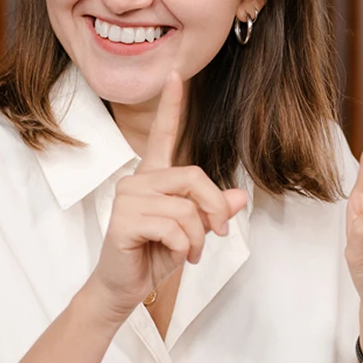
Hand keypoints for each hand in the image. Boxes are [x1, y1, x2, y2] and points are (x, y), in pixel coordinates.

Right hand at [85, 72, 250, 318]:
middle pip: (193, 175)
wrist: (125, 287)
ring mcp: (127, 198)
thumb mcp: (192, 233)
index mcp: (154, 177)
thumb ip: (212, 211)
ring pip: (186, 207)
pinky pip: (172, 227)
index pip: (164, 134)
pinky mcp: (123, 220)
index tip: (175, 75)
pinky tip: (173, 256)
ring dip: (197, 238)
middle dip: (214, 208)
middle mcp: (138, 180)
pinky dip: (183, 247)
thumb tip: (239, 196)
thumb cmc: (154, 255)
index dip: (171, 105)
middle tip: (219, 234)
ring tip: (189, 253)